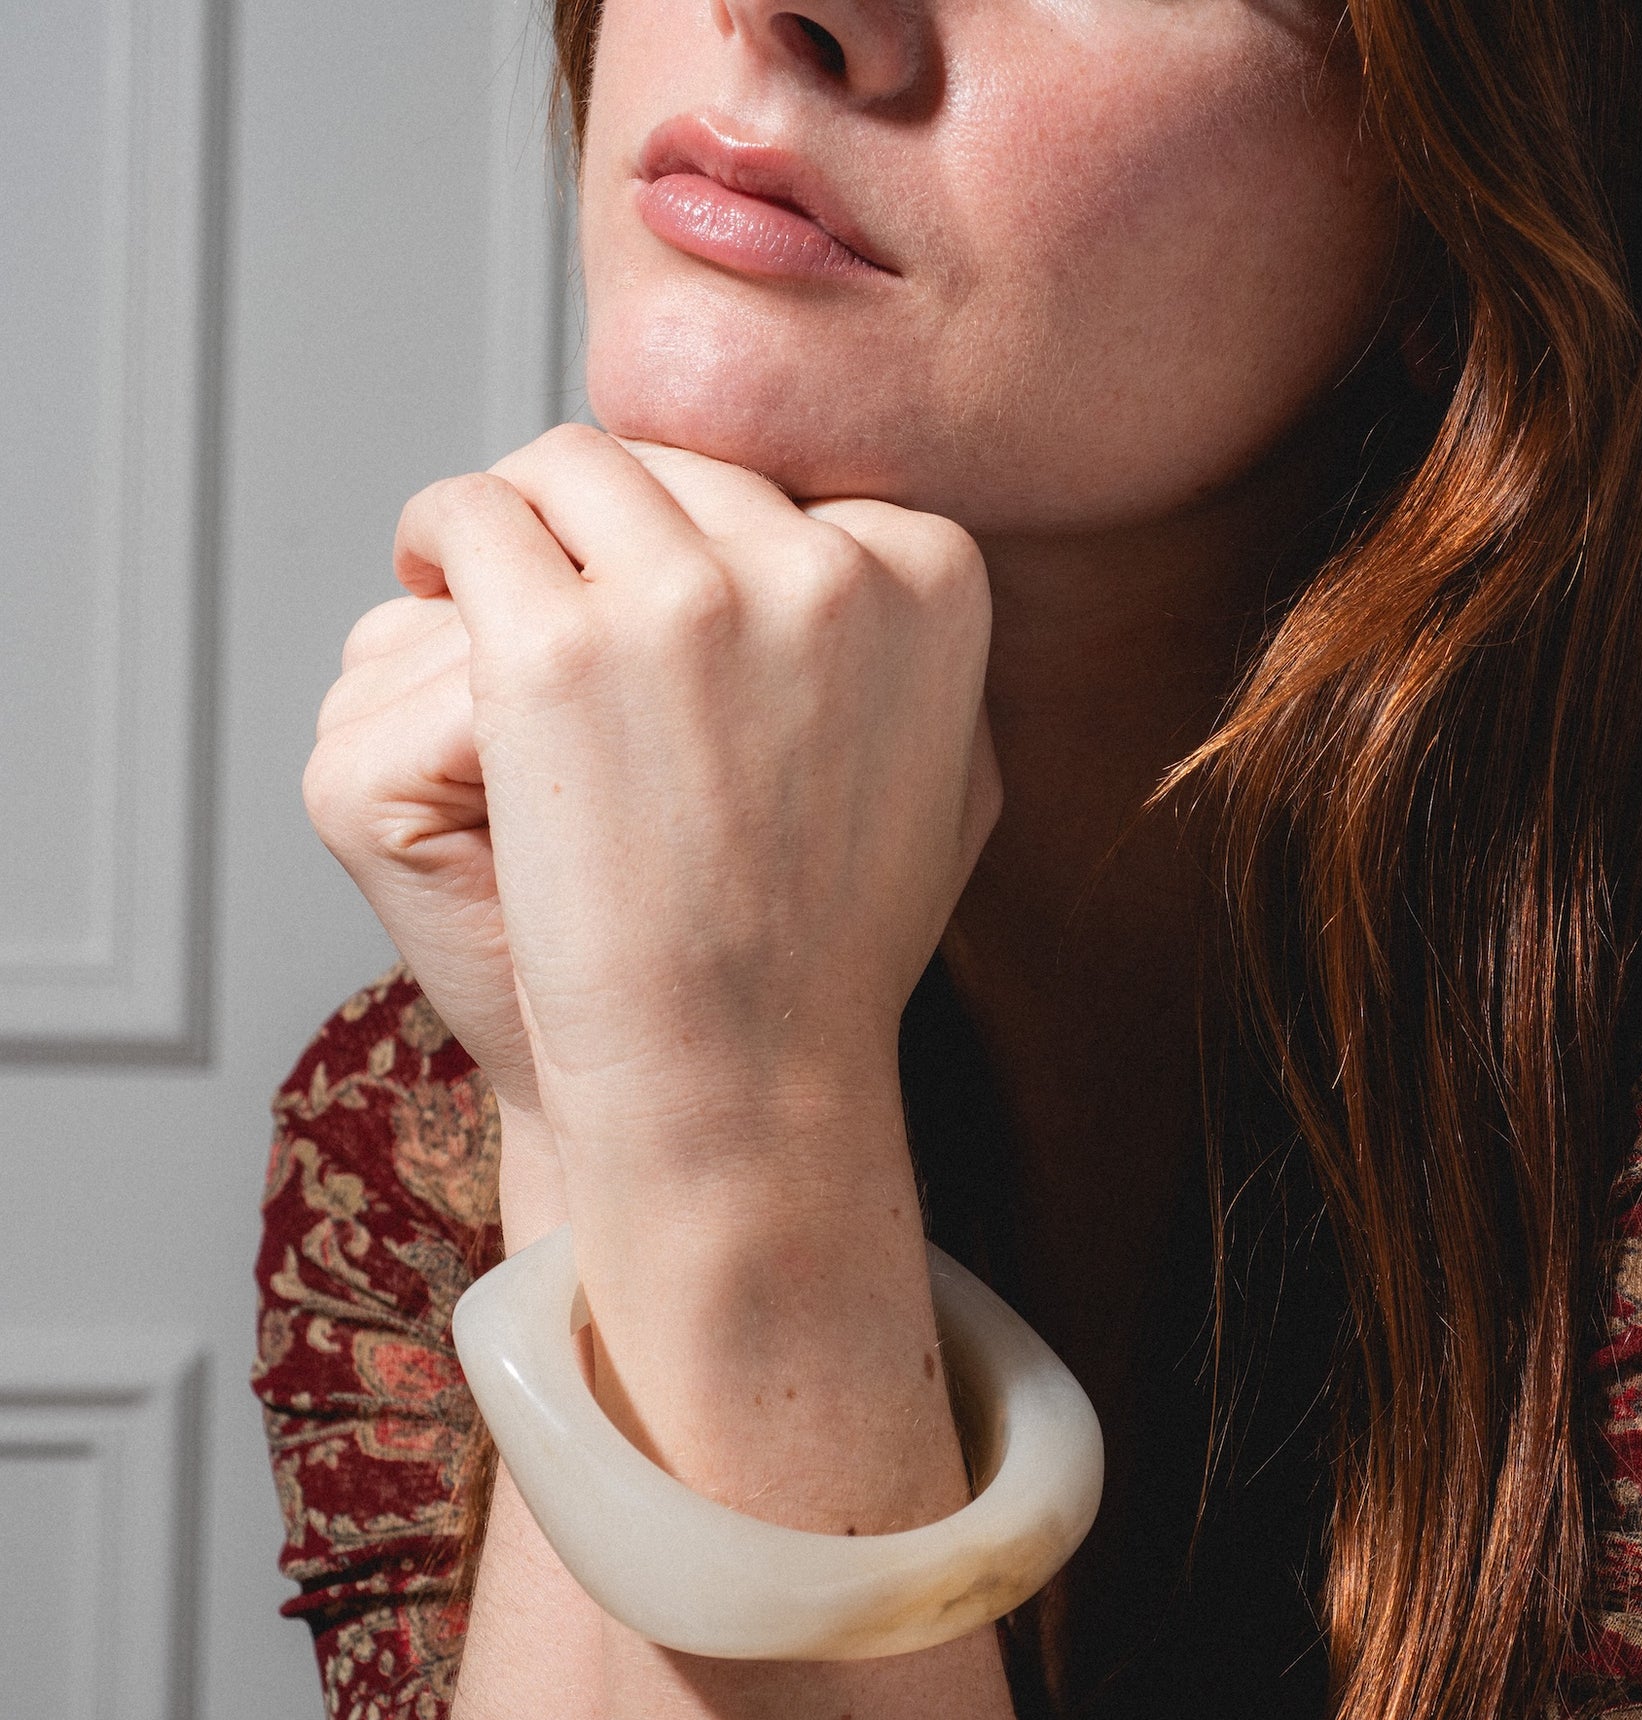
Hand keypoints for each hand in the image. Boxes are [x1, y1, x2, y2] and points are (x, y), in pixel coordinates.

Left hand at [310, 424, 999, 1197]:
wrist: (742, 1075)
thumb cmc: (835, 952)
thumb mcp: (953, 786)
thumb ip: (929, 659)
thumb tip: (889, 563)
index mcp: (934, 578)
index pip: (788, 490)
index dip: (712, 539)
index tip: (660, 594)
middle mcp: (826, 564)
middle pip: (678, 465)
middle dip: (615, 522)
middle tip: (558, 579)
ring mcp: (690, 597)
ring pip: (569, 468)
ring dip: (524, 515)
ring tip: (473, 571)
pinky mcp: (558, 645)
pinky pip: (471, 516)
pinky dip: (439, 540)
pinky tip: (431, 585)